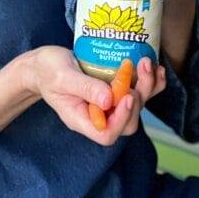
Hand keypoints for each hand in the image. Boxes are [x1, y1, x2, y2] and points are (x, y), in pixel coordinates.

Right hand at [26, 47, 166, 145]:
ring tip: (146, 63)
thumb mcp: (62, 77)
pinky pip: (138, 92)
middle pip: (127, 122)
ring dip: (147, 86)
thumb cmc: (47, 71)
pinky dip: (151, 82)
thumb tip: (109, 101)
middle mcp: (98, 116)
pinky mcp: (115, 90)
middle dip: (138, 98)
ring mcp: (109, 104)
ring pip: (137, 106)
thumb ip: (85, 88)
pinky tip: (155, 68)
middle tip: (137, 71)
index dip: (121, 119)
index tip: (126, 95)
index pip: (107, 134)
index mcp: (82, 119)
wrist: (43, 64)